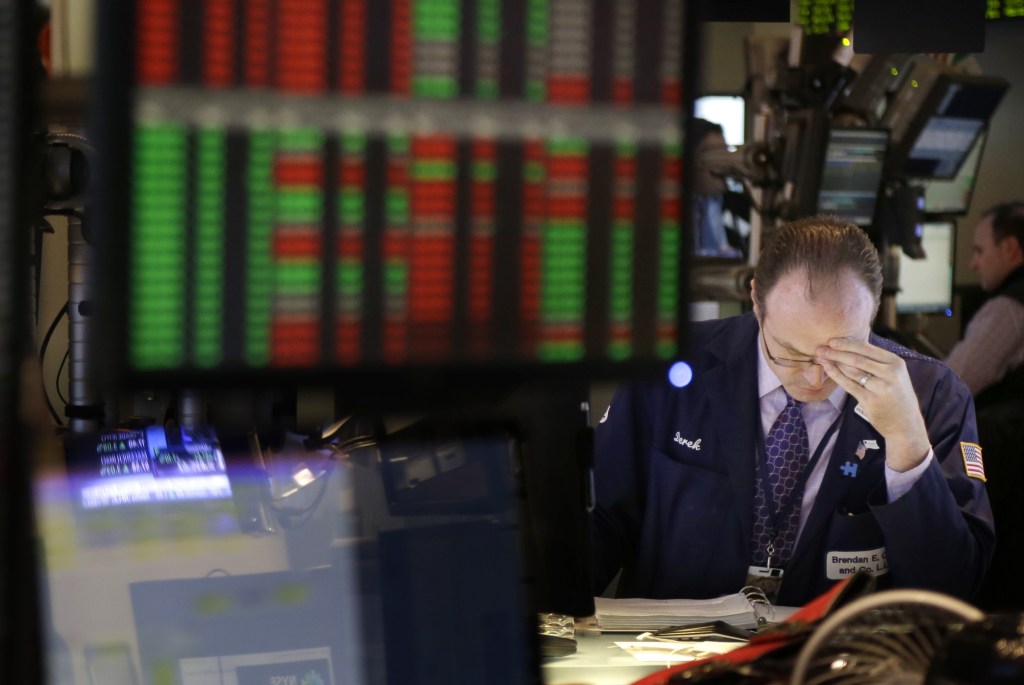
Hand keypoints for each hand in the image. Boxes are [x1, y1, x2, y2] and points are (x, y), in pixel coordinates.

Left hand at [816, 337, 930, 471]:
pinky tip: (827, 368)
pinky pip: (849, 385)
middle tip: (820, 347)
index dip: (847, 344)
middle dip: (836, 352)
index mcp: (896, 363)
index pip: (867, 349)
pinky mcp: (870, 400)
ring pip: (852, 371)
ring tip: (820, 356)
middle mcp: (890, 373)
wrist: (906, 425)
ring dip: (833, 362)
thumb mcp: (895, 375)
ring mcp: (881, 387)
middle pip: (857, 359)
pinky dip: (836, 375)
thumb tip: (850, 345)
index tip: (832, 340)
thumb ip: (877, 362)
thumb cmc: (896, 397)